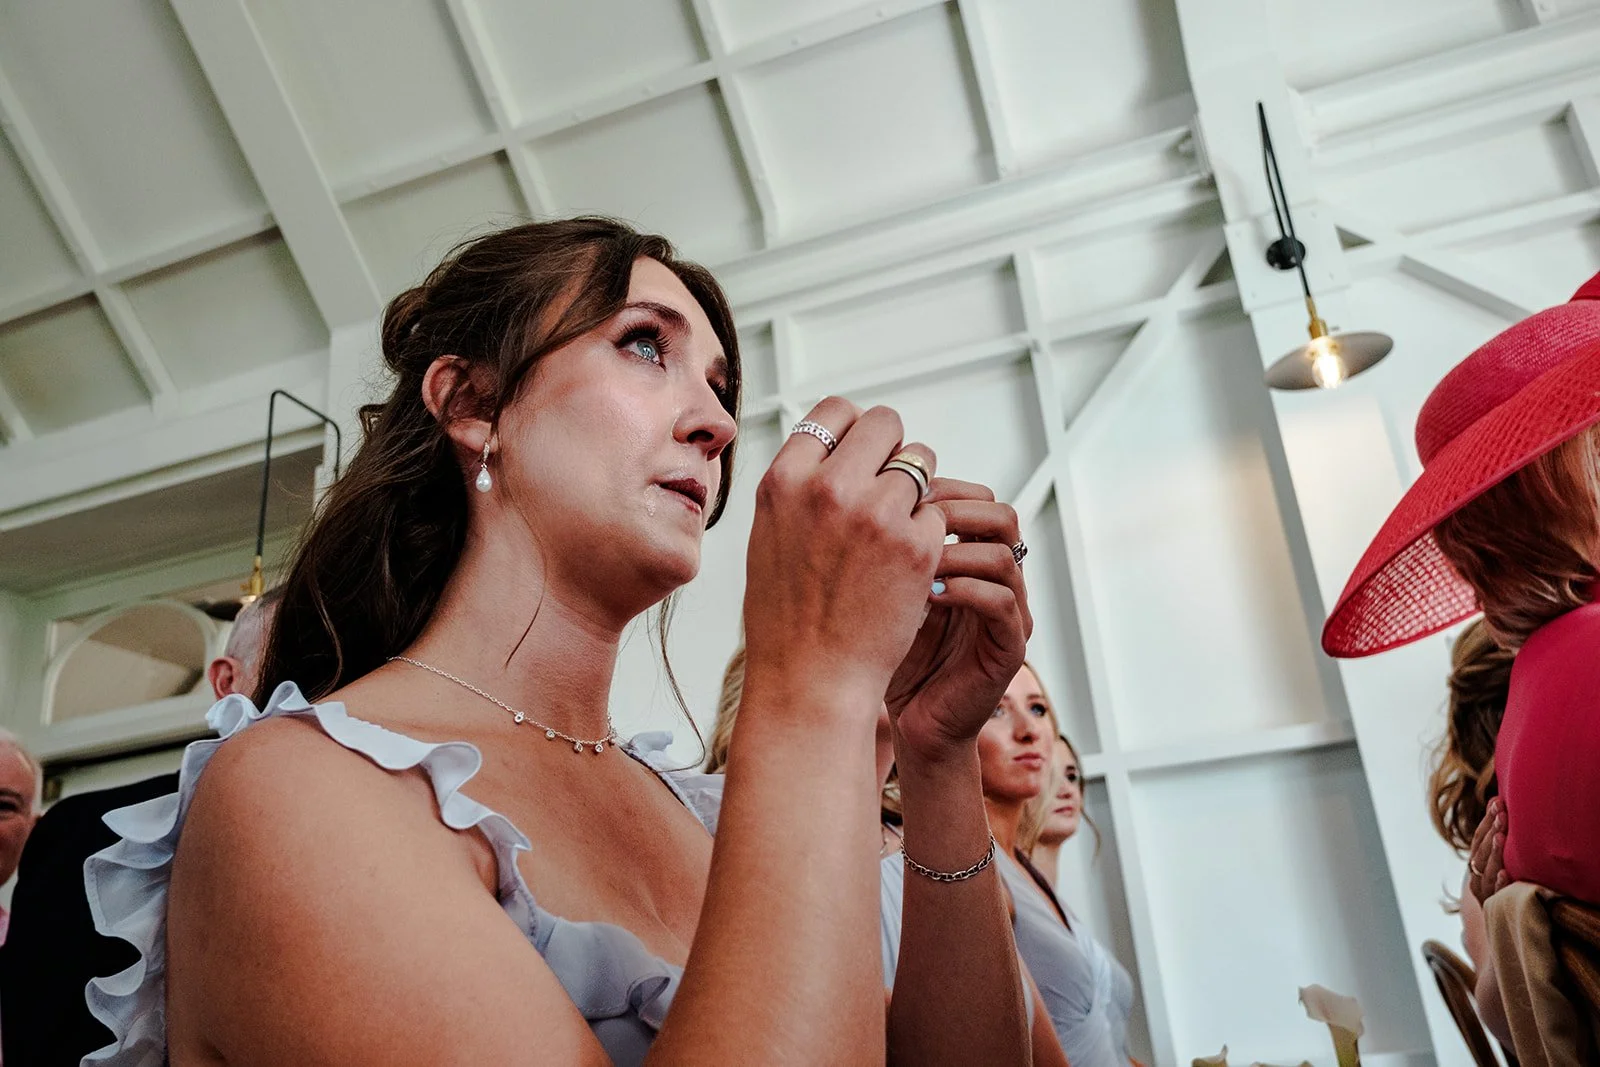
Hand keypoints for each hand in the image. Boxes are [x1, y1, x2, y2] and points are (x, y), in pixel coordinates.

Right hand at [742, 398, 946, 716]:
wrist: (812, 680)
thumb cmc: (787, 619)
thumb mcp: (770, 536)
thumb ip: (801, 487)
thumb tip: (836, 450)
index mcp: (784, 481)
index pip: (834, 411)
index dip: (855, 431)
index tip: (861, 456)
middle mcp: (828, 488)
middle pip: (886, 423)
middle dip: (893, 451)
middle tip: (889, 490)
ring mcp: (875, 514)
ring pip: (922, 462)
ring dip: (917, 490)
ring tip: (897, 533)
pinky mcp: (916, 545)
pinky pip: (938, 512)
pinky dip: (930, 535)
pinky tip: (908, 567)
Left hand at [884, 478, 1031, 761]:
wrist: (901, 719)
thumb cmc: (883, 654)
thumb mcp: (878, 586)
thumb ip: (881, 544)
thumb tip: (852, 488)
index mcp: (971, 560)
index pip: (977, 499)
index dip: (941, 489)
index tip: (896, 495)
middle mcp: (998, 580)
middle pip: (1002, 516)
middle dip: (953, 512)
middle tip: (908, 521)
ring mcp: (1010, 614)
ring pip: (1006, 555)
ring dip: (956, 551)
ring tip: (914, 561)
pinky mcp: (1009, 648)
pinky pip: (1003, 602)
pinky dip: (965, 590)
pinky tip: (928, 594)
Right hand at [1468, 797, 1508, 904]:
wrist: (1504, 927)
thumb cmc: (1504, 890)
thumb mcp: (1497, 865)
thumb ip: (1497, 841)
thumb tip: (1501, 803)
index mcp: (1476, 864)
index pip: (1478, 838)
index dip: (1486, 821)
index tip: (1497, 802)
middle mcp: (1476, 876)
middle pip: (1481, 851)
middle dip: (1491, 830)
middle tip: (1502, 812)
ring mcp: (1484, 892)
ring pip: (1486, 869)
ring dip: (1494, 851)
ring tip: (1501, 835)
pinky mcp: (1495, 908)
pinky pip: (1496, 894)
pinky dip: (1499, 883)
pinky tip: (1505, 872)